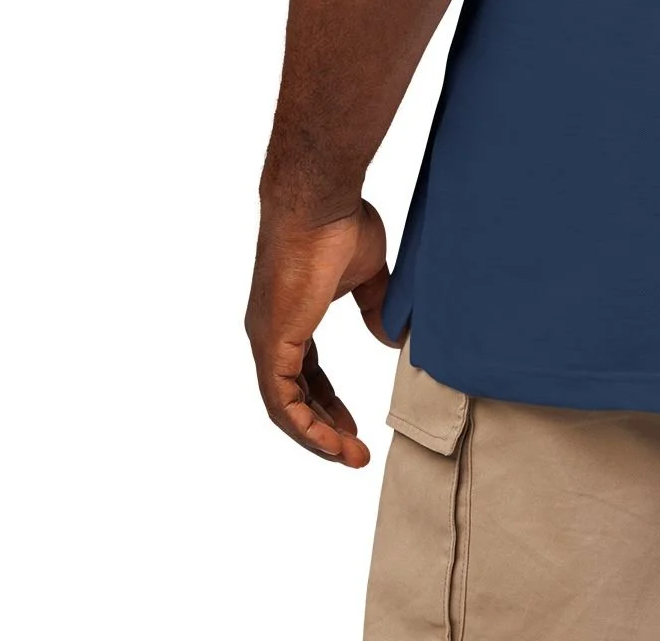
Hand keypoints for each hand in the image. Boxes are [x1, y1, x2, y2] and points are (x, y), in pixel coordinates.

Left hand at [245, 198, 396, 466]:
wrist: (319, 202)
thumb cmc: (339, 224)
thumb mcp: (366, 274)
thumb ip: (373, 307)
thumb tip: (390, 341)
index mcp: (292, 316)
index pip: (306, 373)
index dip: (328, 401)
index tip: (354, 422)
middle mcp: (272, 332)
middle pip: (294, 396)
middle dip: (324, 428)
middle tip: (354, 450)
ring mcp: (269, 339)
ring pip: (284, 407)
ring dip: (317, 438)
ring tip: (349, 457)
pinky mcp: (272, 343)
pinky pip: (281, 401)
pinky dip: (304, 428)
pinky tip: (329, 445)